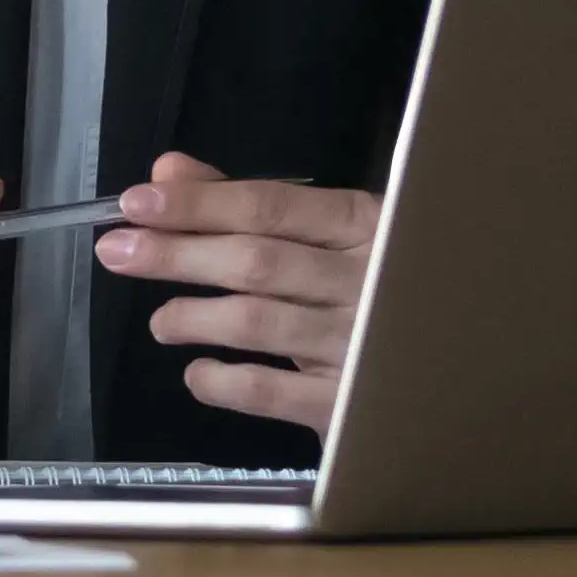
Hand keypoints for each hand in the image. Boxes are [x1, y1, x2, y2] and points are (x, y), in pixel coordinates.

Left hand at [107, 150, 373, 432]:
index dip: (197, 204)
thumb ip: (249, 201)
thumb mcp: (336, 232)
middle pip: (256, 260)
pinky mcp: (348, 404)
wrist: (460, 363)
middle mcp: (365, 279)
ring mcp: (359, 343)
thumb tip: (168, 172)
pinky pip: (269, 392)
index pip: (269, 207)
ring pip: (258, 322)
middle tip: (116, 251)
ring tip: (161, 320)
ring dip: (193, 316)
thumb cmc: (387, 284)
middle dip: (177, 253)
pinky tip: (198, 373)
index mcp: (366, 224)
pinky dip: (222, 381)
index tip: (136, 202)